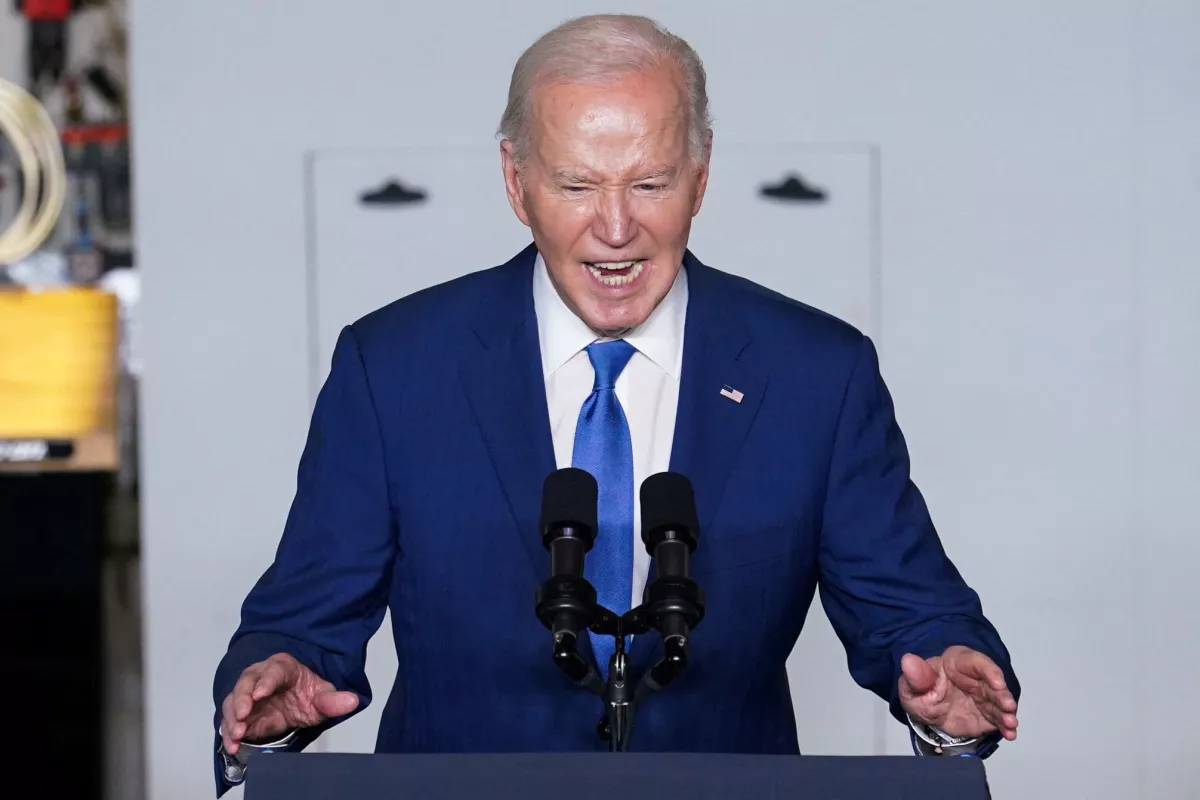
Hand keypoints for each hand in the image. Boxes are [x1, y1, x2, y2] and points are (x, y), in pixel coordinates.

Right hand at [220, 653, 358, 754]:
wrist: (296, 704)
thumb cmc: (307, 693)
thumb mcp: (322, 696)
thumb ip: (333, 700)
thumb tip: (352, 701)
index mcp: (282, 668)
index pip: (273, 671)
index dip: (266, 681)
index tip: (260, 694)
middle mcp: (260, 678)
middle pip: (246, 683)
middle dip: (241, 698)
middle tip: (241, 714)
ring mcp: (248, 697)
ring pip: (233, 702)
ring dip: (231, 718)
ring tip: (235, 734)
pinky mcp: (241, 715)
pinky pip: (230, 721)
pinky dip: (229, 733)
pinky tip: (232, 745)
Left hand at [899, 645, 1017, 741]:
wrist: (926, 707)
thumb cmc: (921, 689)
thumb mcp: (912, 685)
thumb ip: (914, 676)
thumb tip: (908, 660)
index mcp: (958, 662)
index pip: (977, 662)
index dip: (989, 671)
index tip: (997, 682)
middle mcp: (976, 678)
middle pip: (994, 684)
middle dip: (1002, 695)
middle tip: (1008, 706)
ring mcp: (984, 697)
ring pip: (1000, 703)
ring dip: (1007, 713)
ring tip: (1011, 723)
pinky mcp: (987, 715)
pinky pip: (999, 720)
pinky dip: (1006, 727)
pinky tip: (1010, 733)